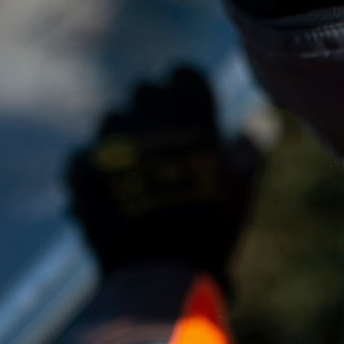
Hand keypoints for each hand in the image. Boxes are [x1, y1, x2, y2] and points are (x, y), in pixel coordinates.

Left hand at [66, 66, 259, 277]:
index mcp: (189, 112)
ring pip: (112, 120)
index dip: (187, 94)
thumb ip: (247, 147)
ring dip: (124, 136)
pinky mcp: (80, 167)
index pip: (183, 74)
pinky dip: (96, 169)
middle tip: (166, 148)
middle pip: (145, 93)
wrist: (159, 269)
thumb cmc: (211, 225)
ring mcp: (109, 139)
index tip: (192, 117)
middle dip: (154, 113)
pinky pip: (85, 155)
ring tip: (138, 173)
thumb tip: (262, 120)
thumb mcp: (240, 186)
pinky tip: (111, 193)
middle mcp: (146, 115)